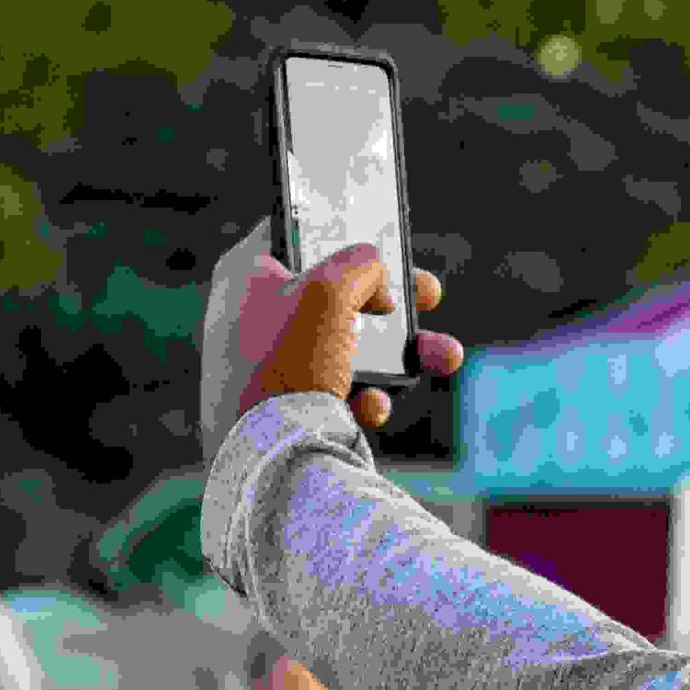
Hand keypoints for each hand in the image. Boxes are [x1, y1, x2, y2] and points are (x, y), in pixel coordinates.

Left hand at [199, 217, 464, 460]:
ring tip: (444, 357)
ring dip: (402, 353)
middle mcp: (253, 314)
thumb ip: (362, 264)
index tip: (381, 240)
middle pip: (336, 291)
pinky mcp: (286, 406)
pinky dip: (368, 395)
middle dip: (394, 301)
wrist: (265, 458)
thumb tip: (376, 277)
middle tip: (429, 295)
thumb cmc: (286, 363)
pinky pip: (341, 389)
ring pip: (350, 344)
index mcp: (245, 275)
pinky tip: (372, 407)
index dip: (342, 232)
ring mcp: (269, 363)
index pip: (294, 231)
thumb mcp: (330, 290)